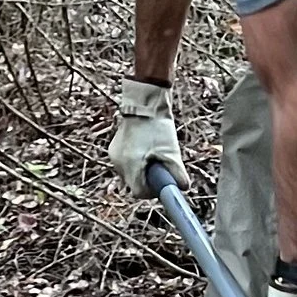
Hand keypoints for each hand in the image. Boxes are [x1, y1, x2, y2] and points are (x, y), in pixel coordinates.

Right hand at [107, 76, 184, 199]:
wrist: (143, 103)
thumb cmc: (157, 126)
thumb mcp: (171, 151)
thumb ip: (177, 172)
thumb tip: (184, 188)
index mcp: (131, 167)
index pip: (140, 193)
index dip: (152, 191)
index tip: (161, 182)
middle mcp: (119, 165)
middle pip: (134, 184)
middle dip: (147, 179)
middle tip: (158, 166)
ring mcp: (114, 157)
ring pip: (129, 174)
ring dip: (140, 170)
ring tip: (151, 154)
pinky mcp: (113, 150)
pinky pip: (124, 164)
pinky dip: (134, 161)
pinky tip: (142, 148)